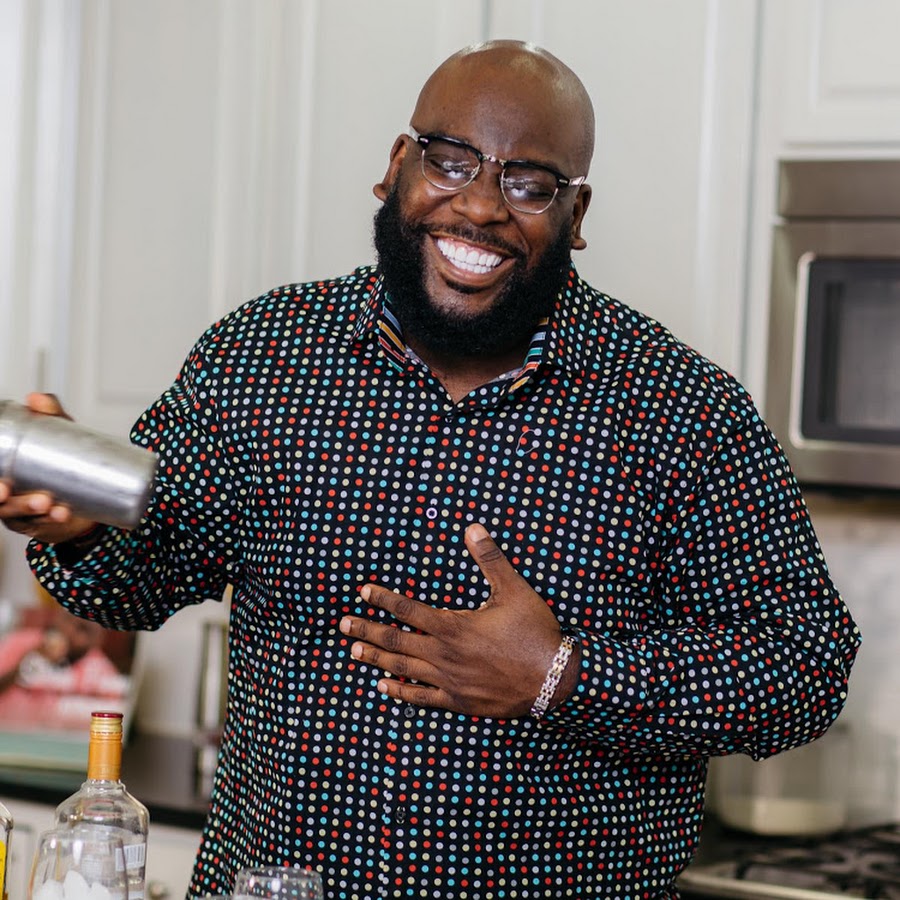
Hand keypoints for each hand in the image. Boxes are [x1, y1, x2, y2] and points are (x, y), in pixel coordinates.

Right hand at [0, 393, 96, 542]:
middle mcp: (4, 492)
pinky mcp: (38, 522)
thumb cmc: (61, 459)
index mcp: (1, 471)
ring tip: (52, 505)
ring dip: (31, 510)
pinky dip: (52, 520)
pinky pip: (39, 524)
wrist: (83, 486)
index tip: (2, 487)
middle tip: (17, 495)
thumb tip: (36, 398)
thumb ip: (48, 416)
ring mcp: (19, 510)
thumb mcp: (56, 435)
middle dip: (7, 501)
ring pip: (16, 514)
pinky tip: (63, 514)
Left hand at [339, 523, 577, 717]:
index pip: (408, 610)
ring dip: (375, 659)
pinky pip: (420, 698)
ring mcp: (448, 681)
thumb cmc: (535, 634)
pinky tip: (384, 687)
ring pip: (402, 669)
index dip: (383, 599)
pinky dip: (399, 692)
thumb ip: (490, 559)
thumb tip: (472, 527)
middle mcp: (444, 655)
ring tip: (353, 651)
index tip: (363, 591)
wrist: (554, 681)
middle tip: (342, 623)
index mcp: (453, 627)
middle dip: (367, 629)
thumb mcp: (514, 591)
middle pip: (395, 641)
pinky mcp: (457, 701)